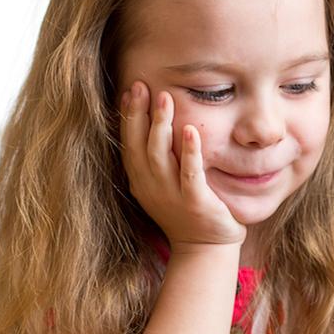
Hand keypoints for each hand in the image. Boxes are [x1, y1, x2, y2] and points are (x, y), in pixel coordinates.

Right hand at [120, 81, 244, 250]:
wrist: (205, 249)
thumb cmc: (187, 212)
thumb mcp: (164, 185)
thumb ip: (157, 159)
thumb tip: (153, 124)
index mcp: (141, 181)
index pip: (129, 143)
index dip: (128, 116)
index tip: (130, 90)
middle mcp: (151, 187)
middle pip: (140, 145)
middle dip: (139, 113)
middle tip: (142, 85)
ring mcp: (171, 196)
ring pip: (160, 156)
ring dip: (161, 125)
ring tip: (165, 98)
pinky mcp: (195, 203)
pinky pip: (190, 174)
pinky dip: (189, 152)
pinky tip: (191, 131)